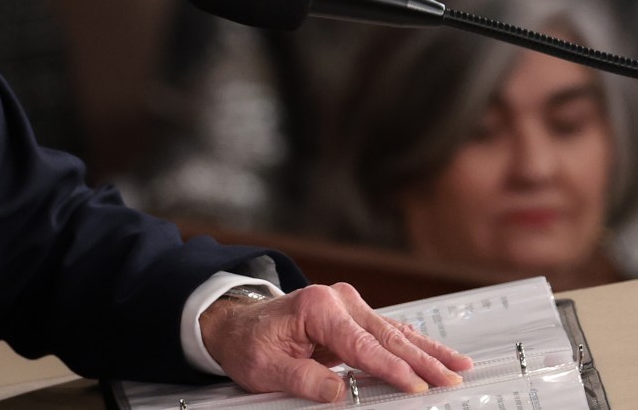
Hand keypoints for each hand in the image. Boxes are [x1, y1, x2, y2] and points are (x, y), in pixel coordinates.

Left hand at [200, 283, 473, 402]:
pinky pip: (387, 334)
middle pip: (385, 336)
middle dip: (421, 360)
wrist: (236, 325)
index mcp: (316, 307)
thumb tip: (341, 394)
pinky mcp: (352, 317)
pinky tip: (437, 356)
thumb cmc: (248, 344)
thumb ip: (304, 381)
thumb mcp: (266, 369)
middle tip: (451, 380)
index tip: (415, 386)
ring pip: (394, 332)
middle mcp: (336, 299)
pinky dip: (413, 345)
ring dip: (427, 351)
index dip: (390, 368)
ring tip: (459, 366)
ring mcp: (346, 305)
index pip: (360, 344)